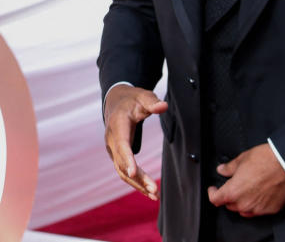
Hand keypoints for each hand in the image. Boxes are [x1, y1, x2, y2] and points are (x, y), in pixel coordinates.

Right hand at [103, 84, 167, 199]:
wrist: (116, 102)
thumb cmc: (132, 99)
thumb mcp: (143, 96)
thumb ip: (152, 102)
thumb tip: (164, 107)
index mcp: (117, 127)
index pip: (122, 145)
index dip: (127, 159)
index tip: (134, 172)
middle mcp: (112, 142)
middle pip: (123, 164)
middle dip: (138, 179)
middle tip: (154, 190)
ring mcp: (112, 151)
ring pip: (123, 172)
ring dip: (137, 185)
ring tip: (155, 196)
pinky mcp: (117, 156)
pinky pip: (124, 172)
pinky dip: (136, 182)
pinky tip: (149, 191)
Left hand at [207, 143, 284, 216]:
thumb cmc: (267, 159)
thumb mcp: (243, 158)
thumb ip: (230, 167)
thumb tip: (223, 170)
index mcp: (233, 191)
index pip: (215, 199)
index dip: (212, 193)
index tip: (214, 189)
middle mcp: (244, 203)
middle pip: (230, 205)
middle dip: (230, 196)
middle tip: (236, 185)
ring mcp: (257, 208)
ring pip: (244, 210)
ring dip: (243, 202)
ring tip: (250, 189)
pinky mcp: (270, 209)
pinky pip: (259, 210)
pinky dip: (258, 204)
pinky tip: (262, 193)